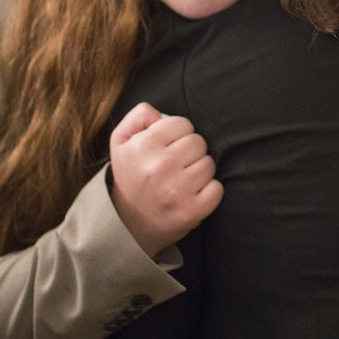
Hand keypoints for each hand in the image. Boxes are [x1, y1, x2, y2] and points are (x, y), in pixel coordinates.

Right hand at [109, 102, 222, 256]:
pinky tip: (192, 194)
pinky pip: (217, 188)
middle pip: (198, 142)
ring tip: (181, 180)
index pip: (183, 124)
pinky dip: (209, 191)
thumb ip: (138, 117)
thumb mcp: (121, 141)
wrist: (128, 225)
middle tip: (175, 165)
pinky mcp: (191, 211)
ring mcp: (177, 190)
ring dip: (199, 171)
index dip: (177, 134)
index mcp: (144, 146)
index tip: (168, 147)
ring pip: (209, 164)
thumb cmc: (130, 177)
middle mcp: (160, 166)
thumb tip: (160, 114)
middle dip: (190, 151)